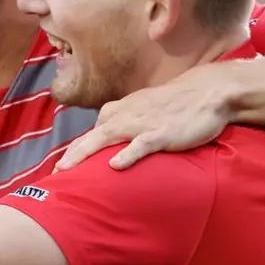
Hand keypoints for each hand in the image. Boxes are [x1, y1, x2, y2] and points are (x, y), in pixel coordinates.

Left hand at [55, 66, 237, 171]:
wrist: (209, 91)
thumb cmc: (179, 104)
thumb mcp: (147, 110)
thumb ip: (129, 122)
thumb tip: (115, 143)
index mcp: (124, 110)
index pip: (94, 130)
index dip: (76, 148)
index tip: (60, 167)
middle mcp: (128, 115)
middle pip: (93, 135)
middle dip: (72, 154)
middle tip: (54, 173)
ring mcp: (144, 123)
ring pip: (108, 137)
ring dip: (85, 152)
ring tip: (67, 169)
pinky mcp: (163, 133)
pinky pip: (142, 144)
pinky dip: (127, 154)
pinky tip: (114, 165)